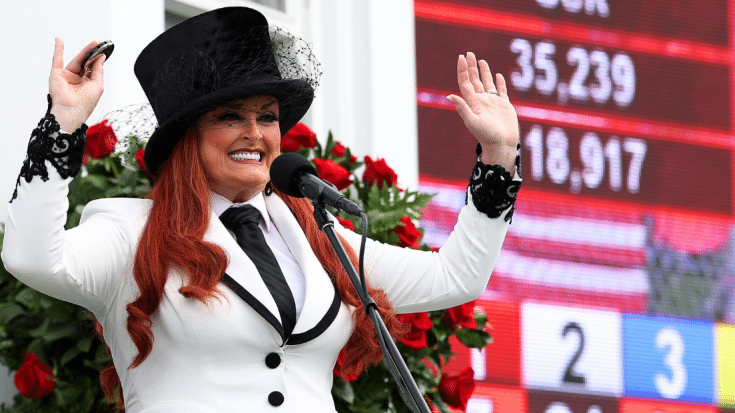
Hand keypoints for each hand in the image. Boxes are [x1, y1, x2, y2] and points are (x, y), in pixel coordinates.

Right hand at [48, 38, 104, 131]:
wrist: (72, 109)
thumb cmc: (86, 102)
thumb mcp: (98, 85)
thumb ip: (98, 70)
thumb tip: (100, 57)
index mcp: (87, 84)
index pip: (92, 69)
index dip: (97, 60)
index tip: (103, 51)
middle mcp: (77, 80)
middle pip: (85, 63)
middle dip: (91, 53)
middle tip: (97, 43)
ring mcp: (66, 76)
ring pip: (76, 60)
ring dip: (84, 51)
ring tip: (93, 43)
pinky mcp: (56, 74)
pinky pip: (57, 59)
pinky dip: (58, 50)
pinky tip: (59, 40)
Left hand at [447, 52, 519, 173]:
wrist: (502, 145)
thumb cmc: (486, 135)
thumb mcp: (472, 121)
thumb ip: (462, 108)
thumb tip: (449, 95)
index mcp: (473, 103)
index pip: (465, 82)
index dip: (462, 70)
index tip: (461, 57)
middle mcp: (481, 101)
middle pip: (474, 80)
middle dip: (471, 66)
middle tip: (469, 53)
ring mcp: (492, 103)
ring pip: (487, 83)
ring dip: (484, 72)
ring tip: (481, 61)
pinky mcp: (504, 106)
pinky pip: (501, 91)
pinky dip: (499, 83)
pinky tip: (497, 75)